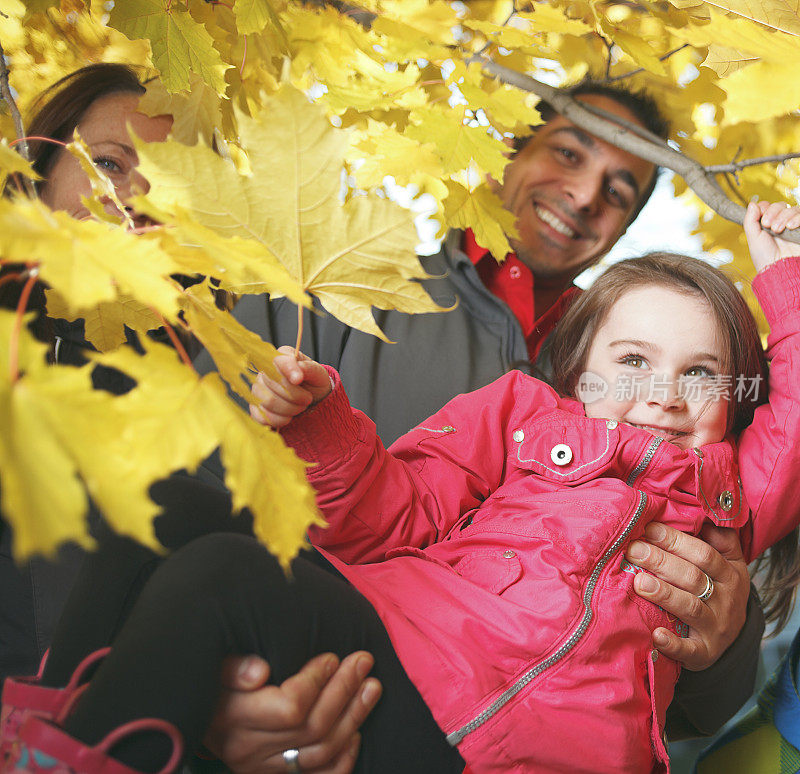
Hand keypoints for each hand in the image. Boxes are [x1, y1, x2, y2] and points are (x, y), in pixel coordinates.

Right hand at [203, 652, 381, 773]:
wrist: (203, 719)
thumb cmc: (215, 685)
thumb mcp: (216, 668)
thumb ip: (234, 668)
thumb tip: (260, 671)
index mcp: (235, 719)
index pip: (290, 707)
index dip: (317, 681)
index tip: (331, 658)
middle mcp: (250, 751)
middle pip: (312, 727)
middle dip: (344, 690)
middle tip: (363, 661)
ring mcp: (266, 769)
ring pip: (322, 751)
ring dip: (353, 717)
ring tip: (371, 687)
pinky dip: (344, 758)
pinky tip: (357, 732)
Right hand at [251, 346, 331, 427]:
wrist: (311, 398)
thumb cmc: (313, 383)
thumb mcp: (318, 373)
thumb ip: (310, 368)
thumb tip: (300, 369)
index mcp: (281, 357)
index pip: (278, 361)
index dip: (288, 370)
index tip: (299, 380)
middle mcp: (264, 372)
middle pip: (273, 385)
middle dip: (295, 396)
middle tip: (307, 399)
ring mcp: (257, 389)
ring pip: (268, 402)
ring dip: (289, 409)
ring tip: (299, 407)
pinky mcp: (255, 407)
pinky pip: (261, 416)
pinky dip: (278, 420)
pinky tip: (288, 417)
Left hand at [625, 522, 748, 670]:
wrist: (727, 638)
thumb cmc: (717, 591)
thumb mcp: (728, 563)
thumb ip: (719, 538)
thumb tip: (703, 513)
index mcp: (730, 573)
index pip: (704, 553)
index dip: (676, 540)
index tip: (648, 528)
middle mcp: (726, 600)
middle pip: (693, 577)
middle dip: (662, 562)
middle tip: (633, 550)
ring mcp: (716, 627)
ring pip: (691, 608)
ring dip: (664, 594)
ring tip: (639, 582)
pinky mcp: (705, 653)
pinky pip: (690, 650)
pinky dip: (673, 644)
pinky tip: (655, 634)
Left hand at [744, 198, 799, 271]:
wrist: (779, 269)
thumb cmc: (765, 258)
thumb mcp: (753, 238)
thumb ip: (750, 220)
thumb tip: (752, 203)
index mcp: (768, 224)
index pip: (768, 206)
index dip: (764, 208)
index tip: (761, 219)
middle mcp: (781, 222)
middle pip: (780, 205)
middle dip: (772, 213)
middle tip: (768, 226)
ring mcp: (793, 225)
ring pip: (792, 208)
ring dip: (783, 216)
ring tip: (778, 230)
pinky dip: (797, 217)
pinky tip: (790, 226)